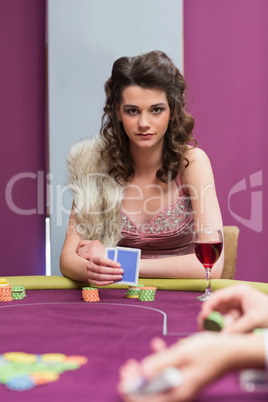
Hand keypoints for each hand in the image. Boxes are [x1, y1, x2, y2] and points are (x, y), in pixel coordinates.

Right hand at [76, 240, 123, 285]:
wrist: (89, 269)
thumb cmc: (99, 263)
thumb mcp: (102, 260)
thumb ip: (108, 261)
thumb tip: (118, 266)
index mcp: (93, 259)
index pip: (101, 260)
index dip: (110, 262)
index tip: (119, 265)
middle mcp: (90, 266)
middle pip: (101, 269)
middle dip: (112, 271)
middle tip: (121, 271)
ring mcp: (89, 274)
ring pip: (100, 277)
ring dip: (111, 277)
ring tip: (119, 277)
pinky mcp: (91, 281)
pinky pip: (98, 283)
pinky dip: (106, 283)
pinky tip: (112, 281)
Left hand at [118, 332, 264, 401]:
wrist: (231, 351)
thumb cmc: (209, 352)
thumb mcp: (182, 354)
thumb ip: (161, 363)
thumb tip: (142, 373)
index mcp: (178, 392)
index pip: (147, 401)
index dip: (132, 392)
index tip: (124, 378)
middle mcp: (179, 392)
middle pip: (150, 394)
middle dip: (135, 382)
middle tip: (127, 367)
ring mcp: (181, 385)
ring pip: (156, 383)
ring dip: (144, 372)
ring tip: (134, 361)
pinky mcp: (184, 377)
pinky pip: (167, 373)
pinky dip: (159, 361)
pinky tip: (157, 344)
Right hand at [198, 284, 267, 332]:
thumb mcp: (254, 320)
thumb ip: (237, 328)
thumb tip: (221, 337)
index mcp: (239, 292)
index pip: (218, 296)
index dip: (208, 306)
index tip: (203, 317)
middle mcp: (235, 298)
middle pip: (217, 307)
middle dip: (211, 318)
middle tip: (204, 328)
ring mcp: (237, 307)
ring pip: (222, 317)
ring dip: (221, 327)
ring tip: (221, 336)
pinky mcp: (239, 317)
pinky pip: (228, 324)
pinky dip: (226, 330)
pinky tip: (225, 336)